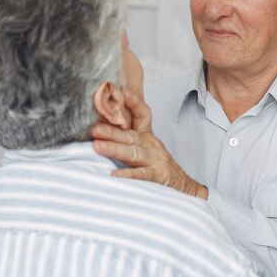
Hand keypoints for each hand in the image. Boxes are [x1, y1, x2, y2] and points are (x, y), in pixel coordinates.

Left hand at [91, 89, 207, 198]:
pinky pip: (143, 174)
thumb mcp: (144, 145)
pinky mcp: (158, 177)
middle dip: (111, 131)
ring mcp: (155, 160)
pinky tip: (114, 175)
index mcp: (146, 135)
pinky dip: (129, 175)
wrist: (183, 185)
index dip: (133, 102)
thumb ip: (125, 135)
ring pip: (133, 153)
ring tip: (97, 146)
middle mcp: (150, 145)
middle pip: (130, 135)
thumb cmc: (158, 165)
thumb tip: (100, 123)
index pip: (142, 114)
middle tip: (93, 128)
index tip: (120, 91)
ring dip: (115, 149)